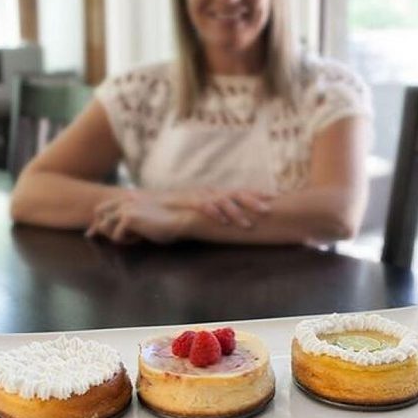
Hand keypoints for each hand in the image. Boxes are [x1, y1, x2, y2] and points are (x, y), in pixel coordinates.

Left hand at [85, 193, 190, 243]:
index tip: (90, 234)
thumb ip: (129, 221)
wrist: (179, 220)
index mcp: (128, 198)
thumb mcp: (145, 219)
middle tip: (106, 240)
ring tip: (135, 236)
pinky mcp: (128, 217)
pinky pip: (117, 236)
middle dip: (101, 229)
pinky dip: (127, 240)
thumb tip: (114, 233)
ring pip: (105, 227)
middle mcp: (124, 201)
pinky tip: (141, 237)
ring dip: (117, 236)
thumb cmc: (167, 223)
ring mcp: (125, 208)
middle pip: (99, 216)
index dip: (96, 223)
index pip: (103, 209)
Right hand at [157, 188, 274, 227]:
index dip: (256, 194)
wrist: (141, 206)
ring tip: (250, 222)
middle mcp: (206, 192)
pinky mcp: (183, 202)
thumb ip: (214, 218)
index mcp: (212, 195)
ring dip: (236, 210)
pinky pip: (201, 205)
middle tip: (271, 209)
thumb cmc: (171, 214)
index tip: (276, 199)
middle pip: (234, 193)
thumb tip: (234, 225)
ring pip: (220, 200)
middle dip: (254, 200)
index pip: (238, 192)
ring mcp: (195, 195)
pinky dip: (213, 212)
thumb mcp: (197, 215)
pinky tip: (223, 220)